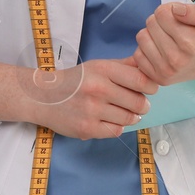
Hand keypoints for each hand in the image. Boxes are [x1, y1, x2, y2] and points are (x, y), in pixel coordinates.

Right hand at [21, 58, 158, 139]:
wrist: (43, 97)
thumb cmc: (75, 80)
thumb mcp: (98, 66)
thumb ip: (125, 65)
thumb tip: (149, 63)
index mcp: (103, 70)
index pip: (140, 80)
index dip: (151, 86)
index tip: (150, 89)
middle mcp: (97, 89)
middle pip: (138, 102)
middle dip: (143, 104)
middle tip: (140, 104)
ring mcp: (92, 110)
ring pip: (129, 118)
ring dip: (131, 117)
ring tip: (124, 111)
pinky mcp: (87, 129)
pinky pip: (116, 131)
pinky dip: (117, 126)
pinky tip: (110, 120)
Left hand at [129, 1, 194, 86]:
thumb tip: (174, 10)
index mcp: (190, 43)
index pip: (161, 12)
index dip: (171, 9)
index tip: (182, 16)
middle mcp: (175, 60)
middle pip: (151, 23)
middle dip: (162, 20)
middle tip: (178, 27)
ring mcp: (165, 71)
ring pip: (142, 37)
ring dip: (153, 33)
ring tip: (170, 37)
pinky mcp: (158, 78)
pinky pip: (138, 54)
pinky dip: (148, 48)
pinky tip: (163, 48)